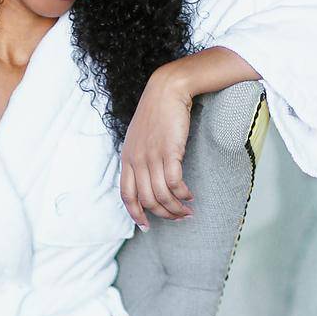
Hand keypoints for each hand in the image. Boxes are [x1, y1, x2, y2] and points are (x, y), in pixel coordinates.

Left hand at [120, 62, 195, 228]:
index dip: (136, 214)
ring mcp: (152, 156)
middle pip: (147, 200)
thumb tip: (148, 179)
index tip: (146, 226)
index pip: (127, 196)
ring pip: (162, 195)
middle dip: (163, 214)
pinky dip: (183, 194)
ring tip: (187, 211)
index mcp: (126, 159)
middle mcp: (136, 160)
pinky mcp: (169, 151)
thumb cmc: (157, 113)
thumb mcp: (139, 138)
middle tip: (178, 218)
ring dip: (176, 208)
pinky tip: (190, 196)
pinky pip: (175, 183)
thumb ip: (140, 158)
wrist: (167, 90)